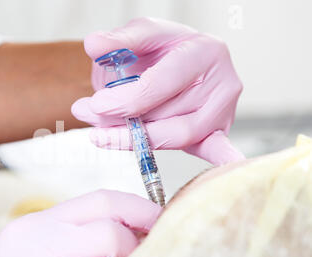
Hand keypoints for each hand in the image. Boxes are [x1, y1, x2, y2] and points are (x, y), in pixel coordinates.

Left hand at [72, 17, 244, 164]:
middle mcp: (222, 83)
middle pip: (169, 116)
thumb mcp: (141, 34)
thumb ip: (118, 40)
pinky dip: (218, 158)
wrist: (179, 61)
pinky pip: (215, 148)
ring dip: (137, 140)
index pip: (159, 85)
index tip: (96, 106)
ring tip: (103, 134)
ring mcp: (223, 111)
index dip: (125, 100)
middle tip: (92, 123)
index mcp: (204, 52)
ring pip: (177, 137)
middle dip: (124, 125)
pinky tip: (222, 164)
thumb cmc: (164, 49)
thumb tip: (93, 45)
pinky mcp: (217, 132)